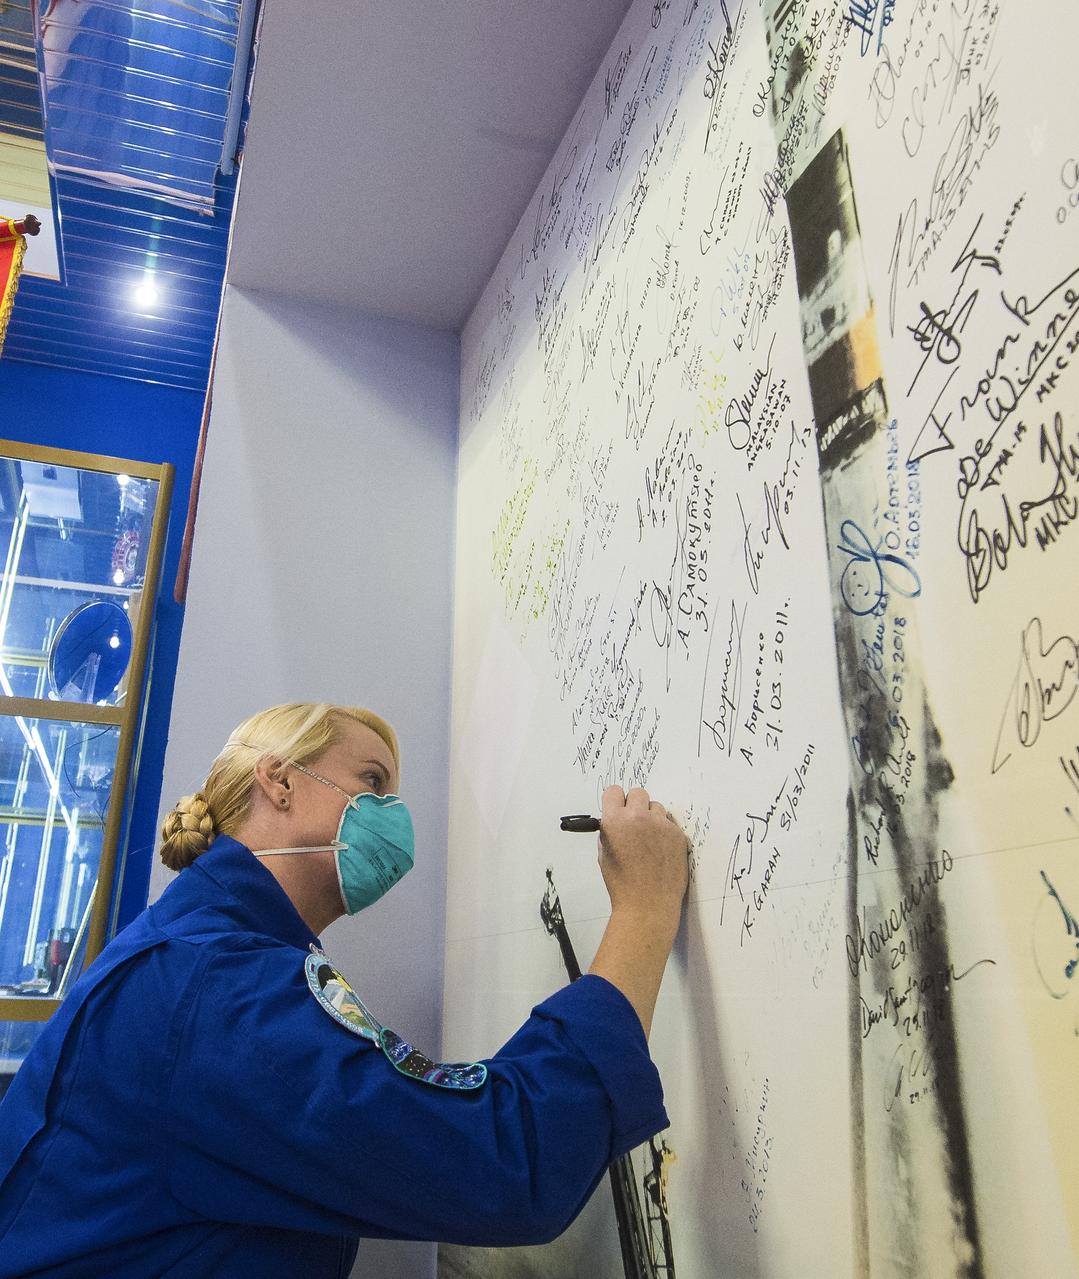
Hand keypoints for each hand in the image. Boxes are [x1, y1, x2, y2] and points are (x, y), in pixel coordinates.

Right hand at [597, 785, 688, 923]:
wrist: (647, 904)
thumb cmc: (623, 884)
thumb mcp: (604, 854)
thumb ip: (609, 832)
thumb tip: (615, 820)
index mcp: (614, 821)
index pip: (614, 791)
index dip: (616, 800)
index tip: (618, 806)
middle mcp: (638, 817)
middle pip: (638, 793)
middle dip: (635, 804)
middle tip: (634, 821)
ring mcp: (660, 825)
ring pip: (656, 807)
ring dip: (652, 817)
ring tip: (649, 840)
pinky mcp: (677, 834)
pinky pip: (669, 824)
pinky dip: (665, 833)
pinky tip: (660, 850)